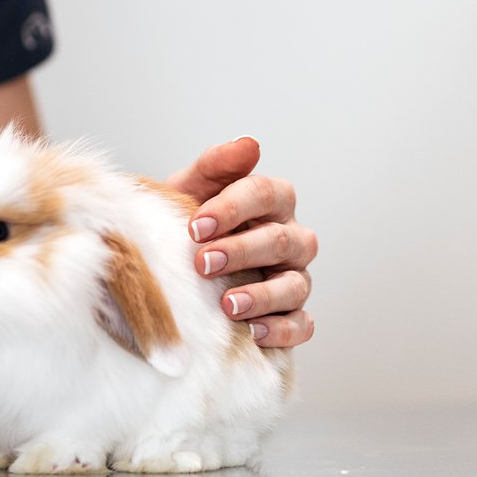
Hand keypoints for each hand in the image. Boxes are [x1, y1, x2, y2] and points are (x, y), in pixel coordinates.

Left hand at [166, 137, 316, 347]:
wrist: (175, 267)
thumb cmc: (189, 223)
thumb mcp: (191, 189)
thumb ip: (216, 166)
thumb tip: (249, 144)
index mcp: (271, 202)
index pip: (265, 194)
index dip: (232, 208)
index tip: (195, 226)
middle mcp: (290, 238)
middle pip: (281, 240)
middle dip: (241, 251)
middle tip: (203, 263)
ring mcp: (294, 278)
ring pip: (295, 285)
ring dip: (263, 295)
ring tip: (229, 305)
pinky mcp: (292, 315)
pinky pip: (301, 325)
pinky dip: (282, 329)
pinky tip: (255, 332)